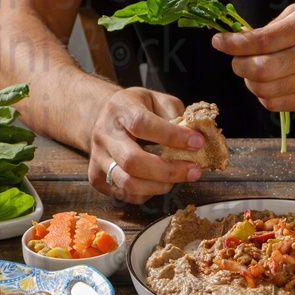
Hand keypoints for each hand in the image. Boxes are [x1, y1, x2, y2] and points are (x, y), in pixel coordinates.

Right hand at [89, 87, 204, 203]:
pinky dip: (149, 193)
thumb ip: (175, 114)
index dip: (172, 136)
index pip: (142, 124)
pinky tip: (160, 182)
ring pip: (128, 183)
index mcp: (119, 109)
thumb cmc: (137, 109)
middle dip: (168, 170)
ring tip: (180, 178)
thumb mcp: (156, 100)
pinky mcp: (97, 178)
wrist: (104, 119)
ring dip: (160, 186)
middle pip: (132, 161)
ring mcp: (98, 159)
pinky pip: (127, 195)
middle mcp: (104, 134)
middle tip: (194, 171)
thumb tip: (196, 137)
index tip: (197, 143)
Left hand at [212, 3, 294, 113]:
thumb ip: (276, 25)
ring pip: (263, 90)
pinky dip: (263, 95)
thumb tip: (242, 40)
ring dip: (249, 82)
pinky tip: (268, 84)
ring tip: (253, 71)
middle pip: (259, 69)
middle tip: (237, 60)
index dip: (235, 43)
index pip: (263, 40)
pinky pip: (275, 104)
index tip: (219, 42)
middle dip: (238, 65)